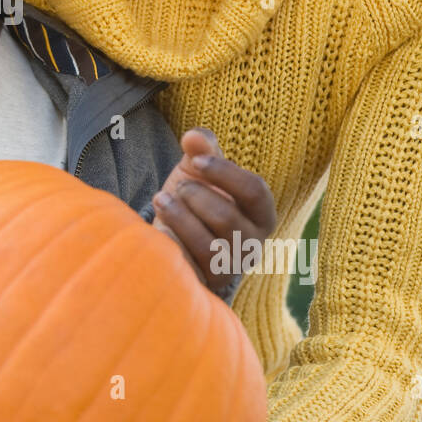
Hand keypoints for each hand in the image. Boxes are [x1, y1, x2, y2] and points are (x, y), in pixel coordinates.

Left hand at [151, 128, 276, 292]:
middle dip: (195, 195)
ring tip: (161, 199)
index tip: (196, 161)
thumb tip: (194, 136)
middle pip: (226, 217)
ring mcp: (230, 269)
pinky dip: (172, 241)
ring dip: (179, 216)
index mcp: (262, 214)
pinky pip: (188, 265)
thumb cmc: (194, 198)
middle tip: (178, 188)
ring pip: (208, 245)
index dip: (225, 173)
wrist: (174, 235)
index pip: (255, 191)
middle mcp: (252, 245)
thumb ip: (202, 150)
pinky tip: (159, 225)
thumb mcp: (198, 170)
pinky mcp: (206, 284)